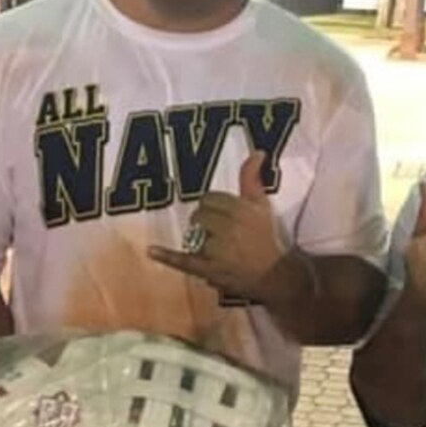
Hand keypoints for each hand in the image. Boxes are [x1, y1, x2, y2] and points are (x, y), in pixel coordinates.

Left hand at [149, 151, 287, 302]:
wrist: (274, 274)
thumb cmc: (267, 237)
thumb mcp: (261, 204)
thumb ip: (252, 177)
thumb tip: (257, 151)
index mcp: (241, 209)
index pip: (210, 199)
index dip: (213, 206)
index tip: (222, 215)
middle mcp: (229, 227)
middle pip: (199, 216)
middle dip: (205, 222)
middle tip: (219, 232)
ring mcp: (218, 250)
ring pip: (193, 236)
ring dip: (199, 240)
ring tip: (216, 248)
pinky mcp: (209, 269)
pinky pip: (184, 261)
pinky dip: (167, 256)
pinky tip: (151, 250)